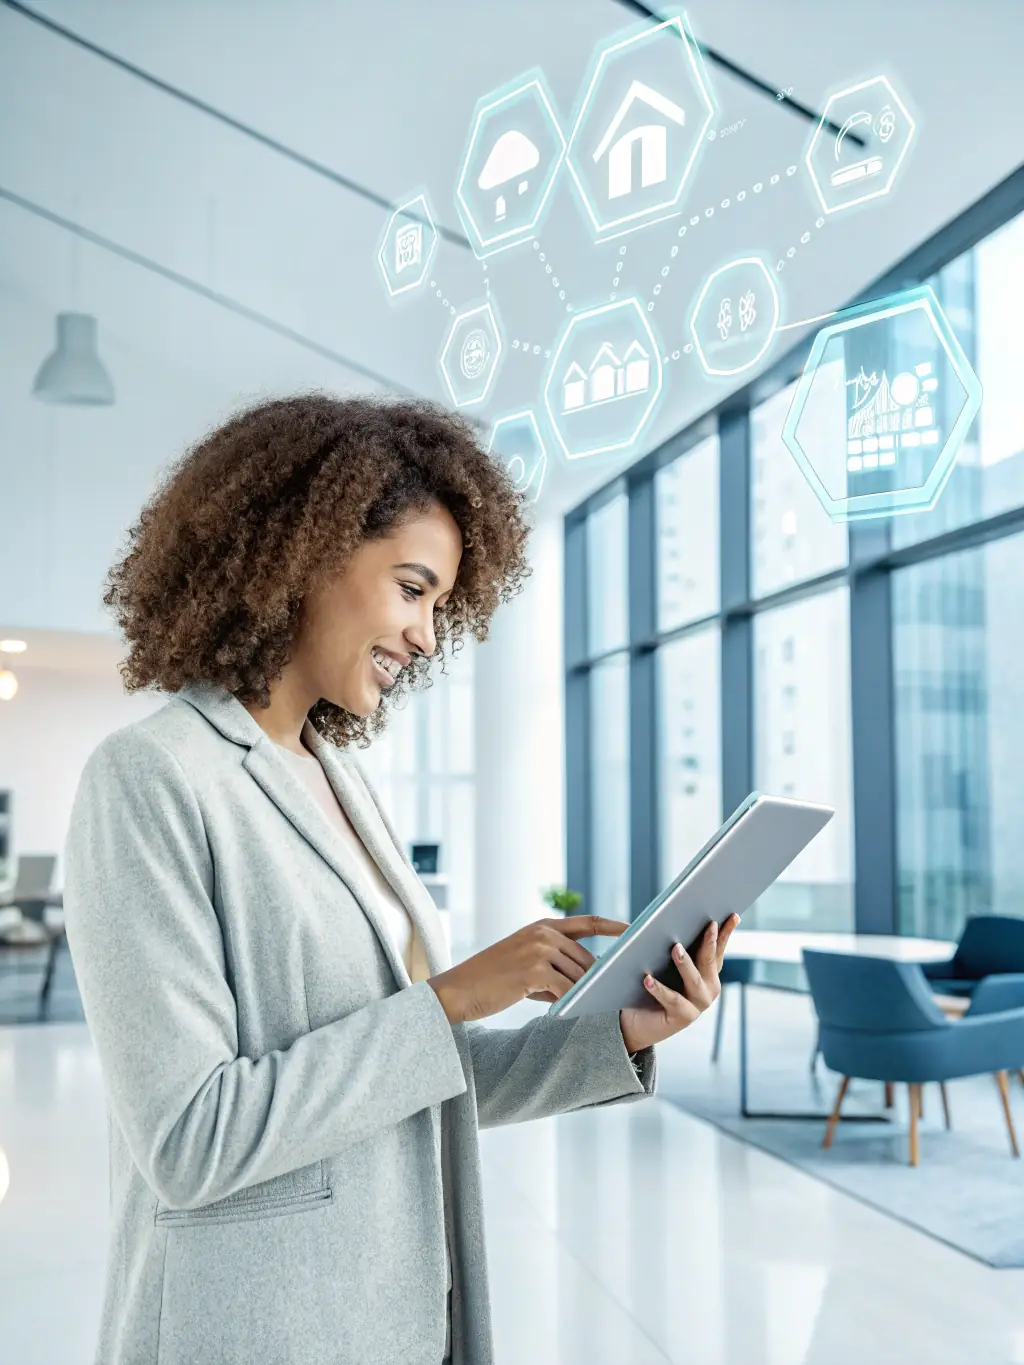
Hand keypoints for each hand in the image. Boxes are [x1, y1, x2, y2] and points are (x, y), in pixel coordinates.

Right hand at [427, 916, 628, 1023]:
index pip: (588, 923)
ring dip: (581, 995)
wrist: (460, 989)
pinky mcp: (534, 971)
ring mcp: (539, 950)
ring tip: (583, 1009)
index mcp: (543, 926)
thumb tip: (588, 980)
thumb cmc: (494, 980)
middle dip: (595, 980)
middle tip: (606, 996)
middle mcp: (543, 933)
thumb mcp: (525, 963)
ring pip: (578, 977)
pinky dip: (570, 1003)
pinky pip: (565, 990)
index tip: (634, 930)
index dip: (614, 926)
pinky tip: (567, 1013)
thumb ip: (555, 965)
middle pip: (586, 959)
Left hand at [618, 914, 739, 1053]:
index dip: (726, 932)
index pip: (719, 948)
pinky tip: (647, 978)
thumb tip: (671, 920)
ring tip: (675, 948)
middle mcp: (708, 989)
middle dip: (709, 942)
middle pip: (709, 961)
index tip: (732, 915)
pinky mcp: (682, 1017)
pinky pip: (671, 1000)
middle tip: (709, 924)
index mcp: (708, 973)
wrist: (639, 1021)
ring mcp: (698, 1004)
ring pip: (693, 980)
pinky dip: (659, 988)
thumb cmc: (654, 986)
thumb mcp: (667, 964)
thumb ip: (676, 947)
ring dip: (685, 963)